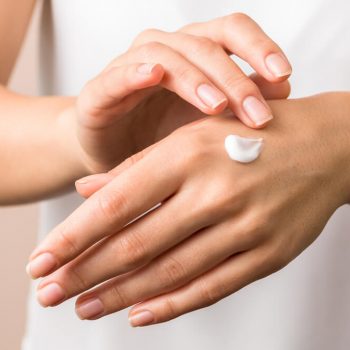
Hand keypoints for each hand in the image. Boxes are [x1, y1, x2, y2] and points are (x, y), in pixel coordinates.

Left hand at [26, 92, 349, 325]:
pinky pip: (212, 286)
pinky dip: (172, 305)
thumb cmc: (253, 135)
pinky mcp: (268, 253)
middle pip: (136, 243)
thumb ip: (139, 166)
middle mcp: (216, 192)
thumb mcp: (193, 135)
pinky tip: (140, 314)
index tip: (41, 259)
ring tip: (84, 306)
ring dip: (121, 295)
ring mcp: (246, 227)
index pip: (118, 202)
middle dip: (86, 272)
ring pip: (169, 272)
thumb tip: (86, 190)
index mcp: (191, 154)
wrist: (325, 148)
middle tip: (51, 291)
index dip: (73, 235)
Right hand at [68, 12, 290, 173]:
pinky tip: (154, 75)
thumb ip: (240, 101)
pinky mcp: (100, 89)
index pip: (231, 34)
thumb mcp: (208, 122)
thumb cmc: (164, 137)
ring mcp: (131, 67)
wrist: (115, 157)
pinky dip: (136, 71)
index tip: (284, 78)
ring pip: (167, 55)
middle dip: (234, 78)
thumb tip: (284, 88)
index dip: (259, 48)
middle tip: (257, 114)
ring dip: (195, 79)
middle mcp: (165, 51)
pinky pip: (118, 74)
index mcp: (193, 55)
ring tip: (216, 106)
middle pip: (204, 45)